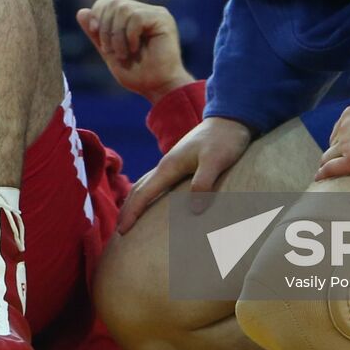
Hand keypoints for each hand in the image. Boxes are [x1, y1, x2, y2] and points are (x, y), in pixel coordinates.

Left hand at [77, 0, 191, 101]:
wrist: (158, 88)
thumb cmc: (137, 74)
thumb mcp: (110, 52)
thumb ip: (97, 33)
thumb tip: (81, 11)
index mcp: (132, 17)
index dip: (98, 11)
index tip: (94, 31)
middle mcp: (145, 11)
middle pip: (114, 1)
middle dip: (105, 26)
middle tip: (110, 50)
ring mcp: (155, 13)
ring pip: (123, 9)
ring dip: (116, 35)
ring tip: (123, 54)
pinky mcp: (163, 19)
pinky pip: (136, 17)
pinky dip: (129, 36)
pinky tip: (135, 50)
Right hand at [116, 116, 250, 233]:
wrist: (230, 117)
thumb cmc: (224, 139)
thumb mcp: (215, 160)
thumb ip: (204, 182)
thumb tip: (193, 209)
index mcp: (169, 166)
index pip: (143, 193)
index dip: (131, 213)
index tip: (121, 232)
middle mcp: (166, 164)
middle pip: (138, 189)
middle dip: (126, 210)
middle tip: (119, 232)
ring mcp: (172, 162)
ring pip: (145, 184)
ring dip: (134, 201)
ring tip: (128, 218)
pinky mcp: (180, 163)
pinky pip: (156, 181)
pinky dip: (146, 193)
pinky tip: (152, 200)